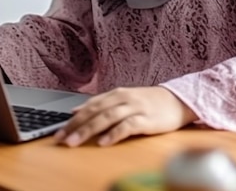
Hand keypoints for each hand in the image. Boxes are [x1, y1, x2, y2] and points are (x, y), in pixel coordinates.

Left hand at [54, 86, 196, 146]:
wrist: (177, 101)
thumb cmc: (148, 103)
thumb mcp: (122, 100)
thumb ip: (100, 105)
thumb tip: (75, 111)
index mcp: (115, 94)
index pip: (89, 106)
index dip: (72, 119)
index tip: (58, 132)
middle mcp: (123, 98)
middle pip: (95, 111)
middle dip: (76, 126)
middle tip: (61, 139)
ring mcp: (135, 108)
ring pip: (107, 117)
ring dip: (89, 129)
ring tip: (76, 142)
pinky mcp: (146, 119)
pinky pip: (128, 126)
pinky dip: (114, 134)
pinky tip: (104, 142)